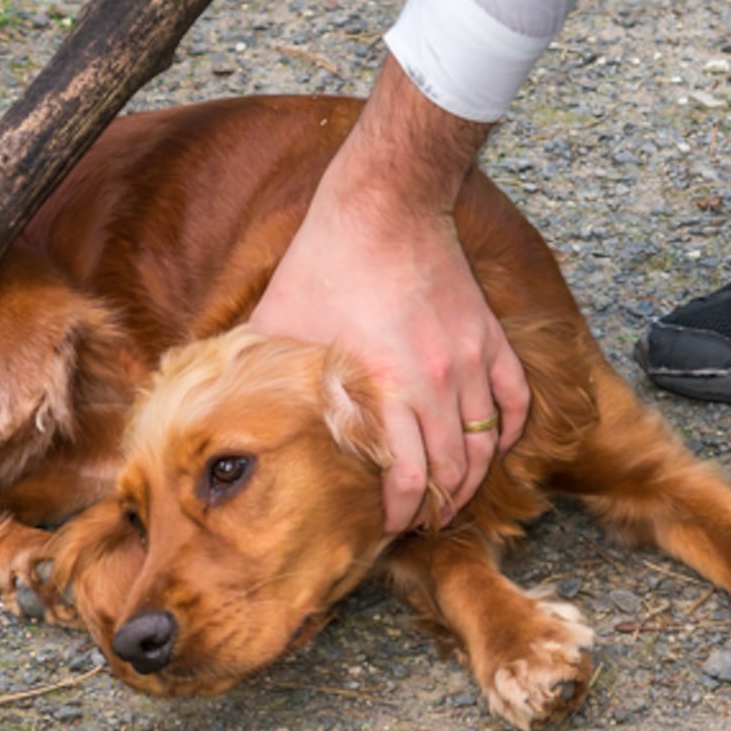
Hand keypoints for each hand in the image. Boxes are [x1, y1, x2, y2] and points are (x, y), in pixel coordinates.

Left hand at [250, 60, 531, 533]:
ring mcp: (471, 359)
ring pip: (486, 441)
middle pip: (455, 470)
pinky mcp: (489, 335)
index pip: (411, 477)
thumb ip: (259, 371)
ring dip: (472, 476)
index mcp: (388, 387)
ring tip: (455, 495)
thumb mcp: (279, 323)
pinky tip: (492, 445)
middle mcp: (439, 381)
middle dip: (439, 506)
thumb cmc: (326, 260)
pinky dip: (508, 430)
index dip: (403, 512)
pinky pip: (515, 399)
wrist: (386, 203)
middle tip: (422, 522)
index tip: (389, 526)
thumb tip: (215, 409)